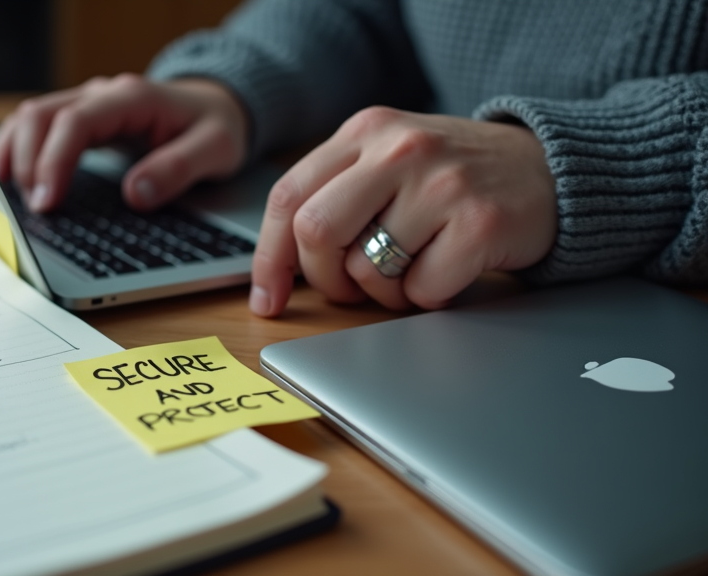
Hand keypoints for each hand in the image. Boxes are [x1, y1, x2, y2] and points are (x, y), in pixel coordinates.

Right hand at [0, 74, 247, 211]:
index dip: (55, 161)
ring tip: (5, 197)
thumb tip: (135, 194)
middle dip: (27, 161)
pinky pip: (40, 128)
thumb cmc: (217, 128)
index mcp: (133, 97)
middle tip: (31, 210)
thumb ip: (179, 168)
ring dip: (14, 154)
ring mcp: (89, 105)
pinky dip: (19, 151)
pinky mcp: (82, 120)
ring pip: (33, 117)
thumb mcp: (215, 149)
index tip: (47, 201)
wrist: (219, 107)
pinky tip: (10, 181)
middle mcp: (103, 96)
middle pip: (42, 115)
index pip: (76, 122)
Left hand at [249, 106, 556, 315]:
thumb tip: (277, 268)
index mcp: (365, 131)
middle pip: (316, 232)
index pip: (288, 197)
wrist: (549, 170)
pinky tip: (447, 273)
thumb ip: (334, 195)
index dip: (269, 257)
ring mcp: (442, 183)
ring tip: (411, 273)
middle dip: (324, 278)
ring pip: (368, 271)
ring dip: (382, 294)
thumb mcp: (388, 162)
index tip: (267, 298)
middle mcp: (399, 148)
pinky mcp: (480, 222)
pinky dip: (426, 299)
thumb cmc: (453, 179)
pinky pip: (421, 291)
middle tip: (350, 289)